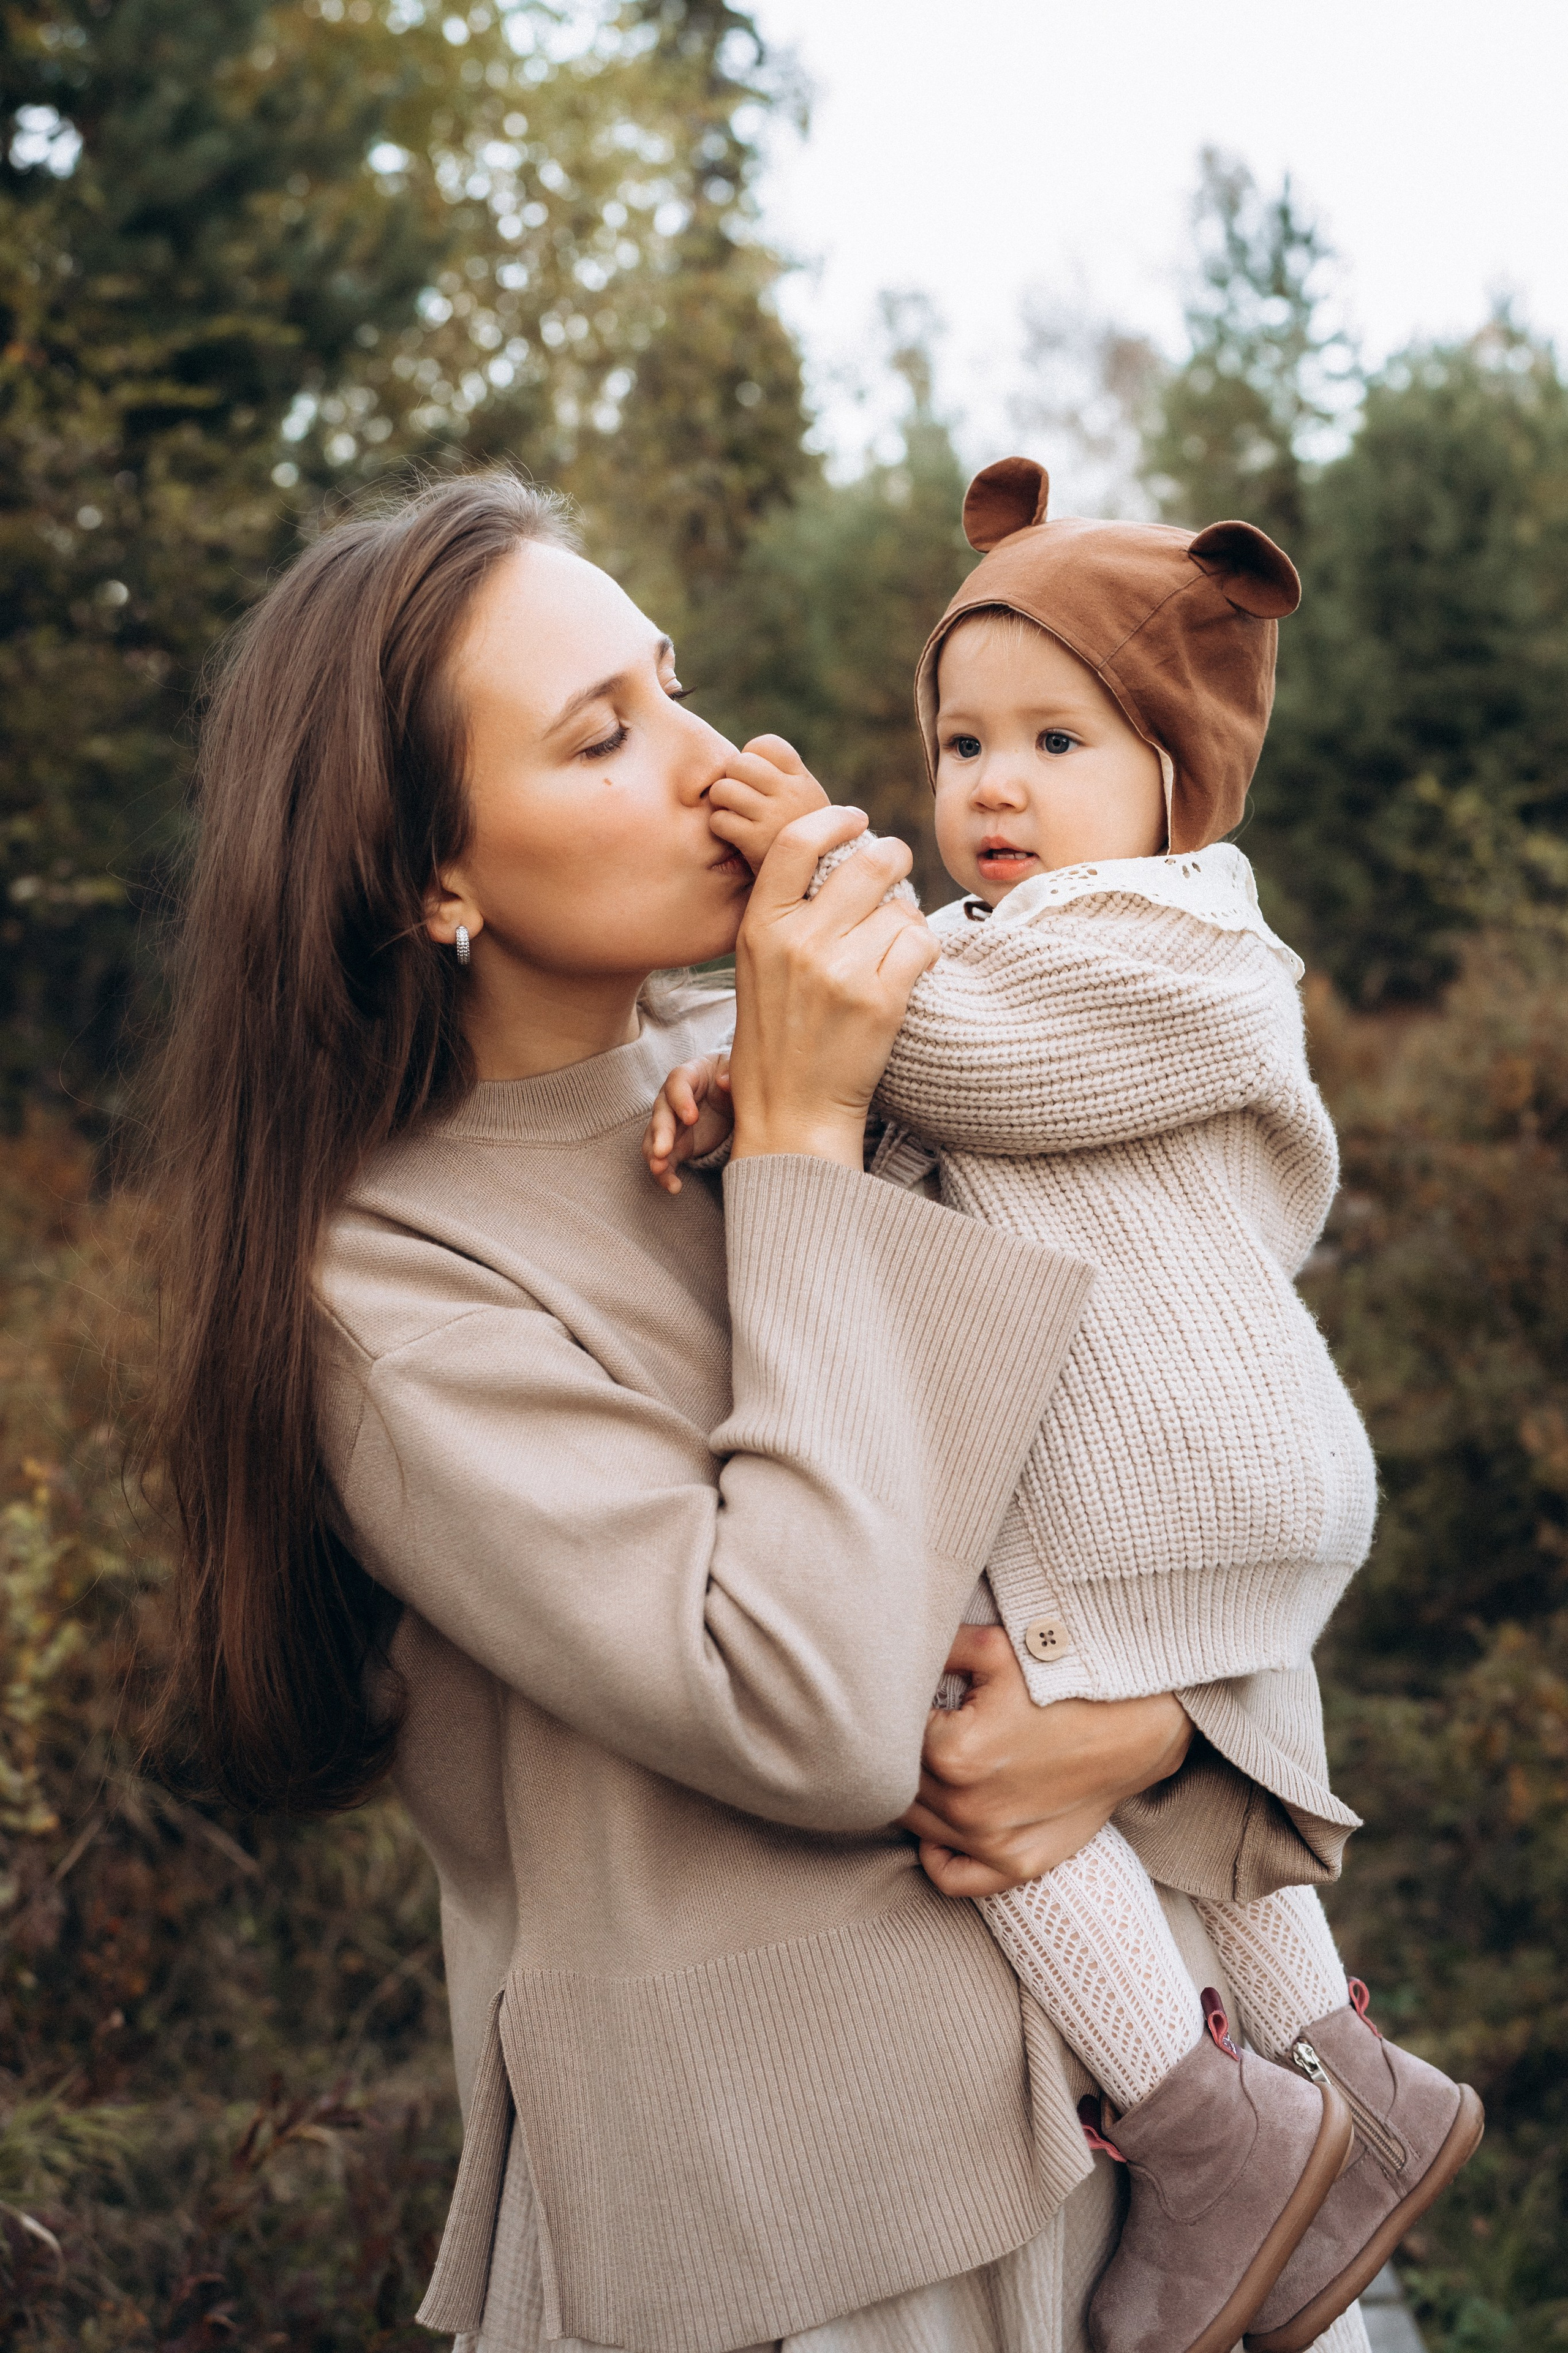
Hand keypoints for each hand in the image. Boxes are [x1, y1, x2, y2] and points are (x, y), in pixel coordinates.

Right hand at [644, 1051, 732, 1193]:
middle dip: (661, 1133)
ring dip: (654, 1155)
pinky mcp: (675, 1146)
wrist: (730, 1097)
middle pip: (660, 1114)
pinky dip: (665, 1175)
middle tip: (663, 1150)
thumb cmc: (730, 1078)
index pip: (677, 1084)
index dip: (680, 1100)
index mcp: (688, 1075)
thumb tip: (724, 1082)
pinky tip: (674, 1187)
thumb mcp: (734, 1069)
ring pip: (654, 1139)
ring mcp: (670, 1124)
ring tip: (660, 1169)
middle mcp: (671, 1100)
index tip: (692, 1118)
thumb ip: (730, 1072)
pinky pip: (664, 1161)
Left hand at [708, 735, 830, 872]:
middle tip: (739, 798)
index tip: (757, 779)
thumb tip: (744, 759)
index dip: (752, 757)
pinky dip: (720, 827)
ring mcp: (773, 817)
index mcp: (803, 780)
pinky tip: (733, 836)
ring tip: (734, 814)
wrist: (818, 883)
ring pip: (724, 788)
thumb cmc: (804, 839)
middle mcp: (790, 794)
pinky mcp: (756, 842)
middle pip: (740, 763)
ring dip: (722, 802)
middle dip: (732, 778)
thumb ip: (783, 778)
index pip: (766, 745)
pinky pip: (720, 819)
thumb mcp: (808, 803)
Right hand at [728, 804, 937, 1168]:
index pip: (797, 842)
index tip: (857, 819)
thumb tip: (846, 853)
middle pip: (867, 863)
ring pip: (899, 907)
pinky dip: (923, 952)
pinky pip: (920, 944)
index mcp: (760, 927)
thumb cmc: (779, 1035)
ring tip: (893, 945)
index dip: (834, 820)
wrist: (792, 1111)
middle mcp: (797, 942)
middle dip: (894, 857)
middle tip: (899, 865)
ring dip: (907, 920)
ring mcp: (839, 970)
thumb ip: (789, 910)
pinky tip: (907, 971)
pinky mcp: (879, 999)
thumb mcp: (759, 964)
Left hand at [900, 1626, 1192, 1895]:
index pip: (889, 1739)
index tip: (905, 1701)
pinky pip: (953, 1877)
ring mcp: (992, 1844)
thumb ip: (936, 1649)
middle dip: (898, 1755)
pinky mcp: (1018, 1865)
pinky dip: (937, 1854)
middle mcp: (967, 1808)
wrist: (1137, 1725)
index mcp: (953, 1753)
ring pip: (915, 1826)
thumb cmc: (1067, 1682)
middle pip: (897, 1784)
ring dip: (914, 1795)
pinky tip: (940, 1824)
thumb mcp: (996, 1648)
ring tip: (933, 1762)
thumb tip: (893, 1657)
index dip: (892, 1716)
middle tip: (914, 1729)